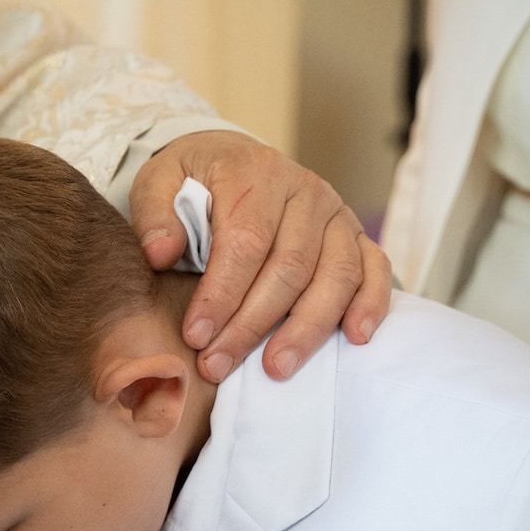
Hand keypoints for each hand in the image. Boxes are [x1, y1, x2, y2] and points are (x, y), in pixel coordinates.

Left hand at [129, 131, 391, 382]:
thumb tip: (160, 252)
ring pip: (335, 276)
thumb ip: (154, 212)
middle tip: (218, 365)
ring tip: (276, 369)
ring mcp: (336, 215)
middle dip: (252, 324)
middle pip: (289, 267)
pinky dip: (371, 304)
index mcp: (256, 175)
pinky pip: (374, 269)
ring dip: (306, 328)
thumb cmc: (195, 181)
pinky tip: (355, 337)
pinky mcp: (356, 236)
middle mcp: (305, 192)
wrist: (234, 162)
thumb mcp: (160, 180)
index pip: (245, 242)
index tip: (196, 336)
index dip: (221, 295)